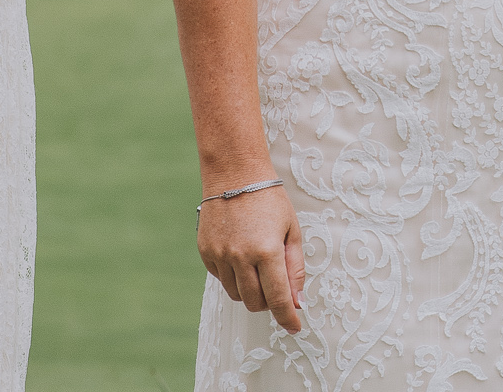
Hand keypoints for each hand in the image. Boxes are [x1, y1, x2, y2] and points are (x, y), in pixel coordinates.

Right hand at [197, 178, 305, 332]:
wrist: (235, 174)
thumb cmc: (270, 200)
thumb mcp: (291, 230)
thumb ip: (295, 268)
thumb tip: (297, 301)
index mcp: (267, 251)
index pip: (278, 298)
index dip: (287, 318)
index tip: (294, 328)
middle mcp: (241, 257)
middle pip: (255, 302)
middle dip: (269, 303)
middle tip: (278, 289)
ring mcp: (220, 256)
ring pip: (236, 295)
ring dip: (251, 292)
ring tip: (260, 269)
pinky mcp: (205, 253)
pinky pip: (222, 279)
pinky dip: (235, 278)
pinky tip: (242, 257)